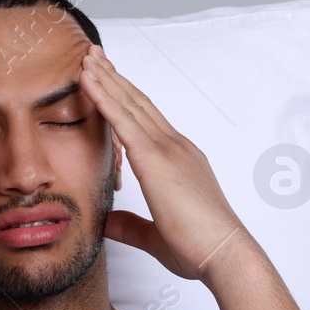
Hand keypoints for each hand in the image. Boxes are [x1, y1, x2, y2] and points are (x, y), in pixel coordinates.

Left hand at [80, 45, 251, 282]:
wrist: (223, 254)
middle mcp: (176, 147)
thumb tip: (107, 222)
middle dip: (115, 77)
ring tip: (86, 58)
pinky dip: (103, 97)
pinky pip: (122, 120)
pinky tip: (87, 81)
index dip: (127, 97)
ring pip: (130, 104)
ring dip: (106, 78)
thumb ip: (130, 225)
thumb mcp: (156, 235)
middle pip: (139, 102)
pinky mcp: (155, 159)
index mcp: (180, 160)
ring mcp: (167, 149)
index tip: (110, 80)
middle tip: (94, 56)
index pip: (148, 121)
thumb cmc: (199, 248)